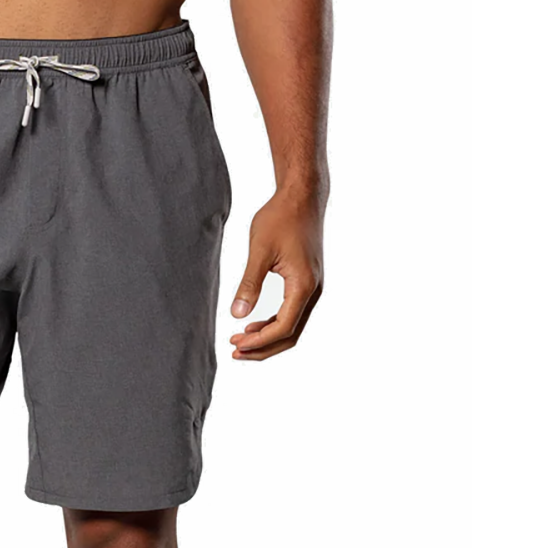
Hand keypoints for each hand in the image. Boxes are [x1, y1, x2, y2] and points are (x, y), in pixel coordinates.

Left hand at [229, 188, 324, 359]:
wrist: (302, 196)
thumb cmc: (281, 217)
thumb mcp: (260, 251)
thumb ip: (249, 284)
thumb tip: (236, 315)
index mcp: (303, 285)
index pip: (283, 327)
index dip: (259, 341)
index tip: (236, 344)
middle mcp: (313, 291)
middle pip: (290, 334)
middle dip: (262, 347)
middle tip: (234, 351)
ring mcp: (312, 288)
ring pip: (291, 326)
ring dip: (266, 337)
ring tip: (239, 340)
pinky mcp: (306, 282)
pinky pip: (291, 313)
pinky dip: (272, 324)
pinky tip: (252, 324)